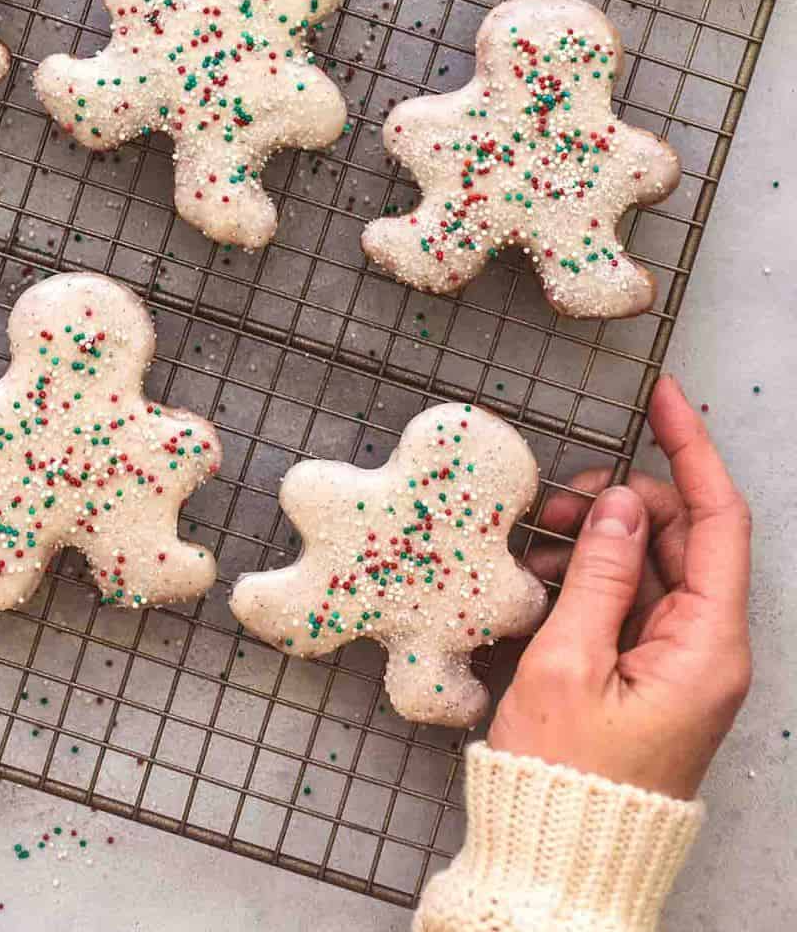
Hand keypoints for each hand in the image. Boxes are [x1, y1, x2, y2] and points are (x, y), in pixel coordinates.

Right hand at [490, 375, 750, 799]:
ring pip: (651, 563)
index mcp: (708, 647)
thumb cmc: (565, 778)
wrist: (559, 859)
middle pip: (681, 535)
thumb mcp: (570, 662)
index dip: (692, 449)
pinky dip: (591, 576)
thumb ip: (600, 572)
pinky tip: (544, 580)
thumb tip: (619, 502)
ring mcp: (681, 662)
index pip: (718, 520)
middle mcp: (708, 650)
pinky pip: (631, 599)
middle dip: (622, 501)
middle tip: (557, 502)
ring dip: (599, 539)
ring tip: (538, 548)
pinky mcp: (651, 674)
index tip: (662, 398)